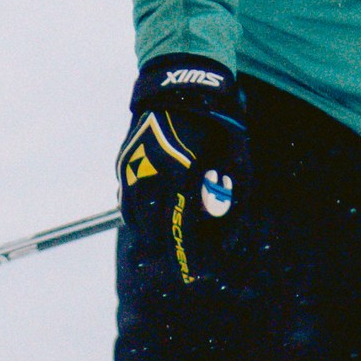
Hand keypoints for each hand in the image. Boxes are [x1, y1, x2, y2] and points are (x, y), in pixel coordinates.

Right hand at [118, 55, 251, 286]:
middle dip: (172, 252)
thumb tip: (225, 244)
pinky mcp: (122, 165)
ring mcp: (130, 171)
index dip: (187, 260)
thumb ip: (231, 206)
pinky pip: (129, 205)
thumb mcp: (238, 164)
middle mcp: (147, 176)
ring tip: (181, 232)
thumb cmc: (218, 125)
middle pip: (153, 237)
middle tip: (194, 258)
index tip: (196, 277)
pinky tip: (163, 211)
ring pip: (136, 224)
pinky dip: (144, 216)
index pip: (177, 234)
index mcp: (177, 176)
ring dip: (156, 234)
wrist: (182, 84)